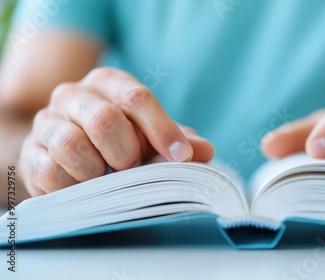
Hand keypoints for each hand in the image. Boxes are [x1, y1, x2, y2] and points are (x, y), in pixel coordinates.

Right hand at [20, 67, 213, 195]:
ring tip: (106, 176)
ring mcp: (47, 122)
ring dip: (98, 171)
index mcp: (108, 83)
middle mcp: (74, 95)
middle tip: (132, 167)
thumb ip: (177, 141)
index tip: (182, 158)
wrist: (63, 151)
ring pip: (73, 146)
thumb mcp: (150, 135)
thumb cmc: (116, 140)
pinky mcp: (30, 153)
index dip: (163, 130)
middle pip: (105, 120)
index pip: (137, 98)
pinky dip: (74, 185)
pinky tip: (84, 184)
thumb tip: (205, 150)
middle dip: (126, 153)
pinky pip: (51, 172)